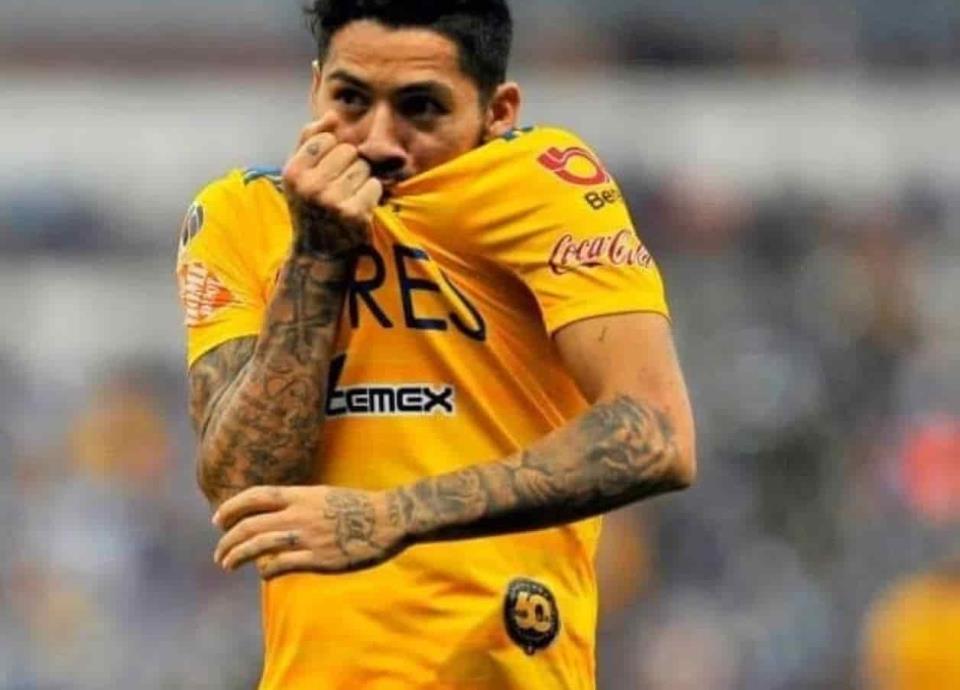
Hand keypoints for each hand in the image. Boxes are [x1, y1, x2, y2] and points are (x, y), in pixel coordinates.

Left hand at [212, 485, 407, 579]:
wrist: (390, 519)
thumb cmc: (360, 507)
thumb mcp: (325, 495)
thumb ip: (300, 504)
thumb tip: (277, 516)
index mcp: (302, 495)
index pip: (256, 496)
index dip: (232, 507)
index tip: (217, 520)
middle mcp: (300, 514)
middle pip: (250, 524)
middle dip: (228, 540)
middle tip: (219, 552)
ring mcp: (308, 537)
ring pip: (259, 546)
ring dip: (237, 556)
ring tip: (227, 565)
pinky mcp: (318, 559)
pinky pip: (281, 566)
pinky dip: (265, 571)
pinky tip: (263, 574)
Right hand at [282, 113, 382, 256]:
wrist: (318, 250)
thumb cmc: (309, 204)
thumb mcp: (299, 171)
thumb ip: (311, 138)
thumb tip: (334, 114)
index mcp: (293, 172)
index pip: (326, 138)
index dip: (331, 151)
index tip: (325, 171)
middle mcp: (310, 187)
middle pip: (348, 151)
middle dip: (349, 165)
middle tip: (338, 187)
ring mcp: (332, 201)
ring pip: (364, 167)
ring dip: (361, 180)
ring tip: (347, 197)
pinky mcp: (355, 214)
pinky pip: (375, 186)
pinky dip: (372, 195)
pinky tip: (359, 206)